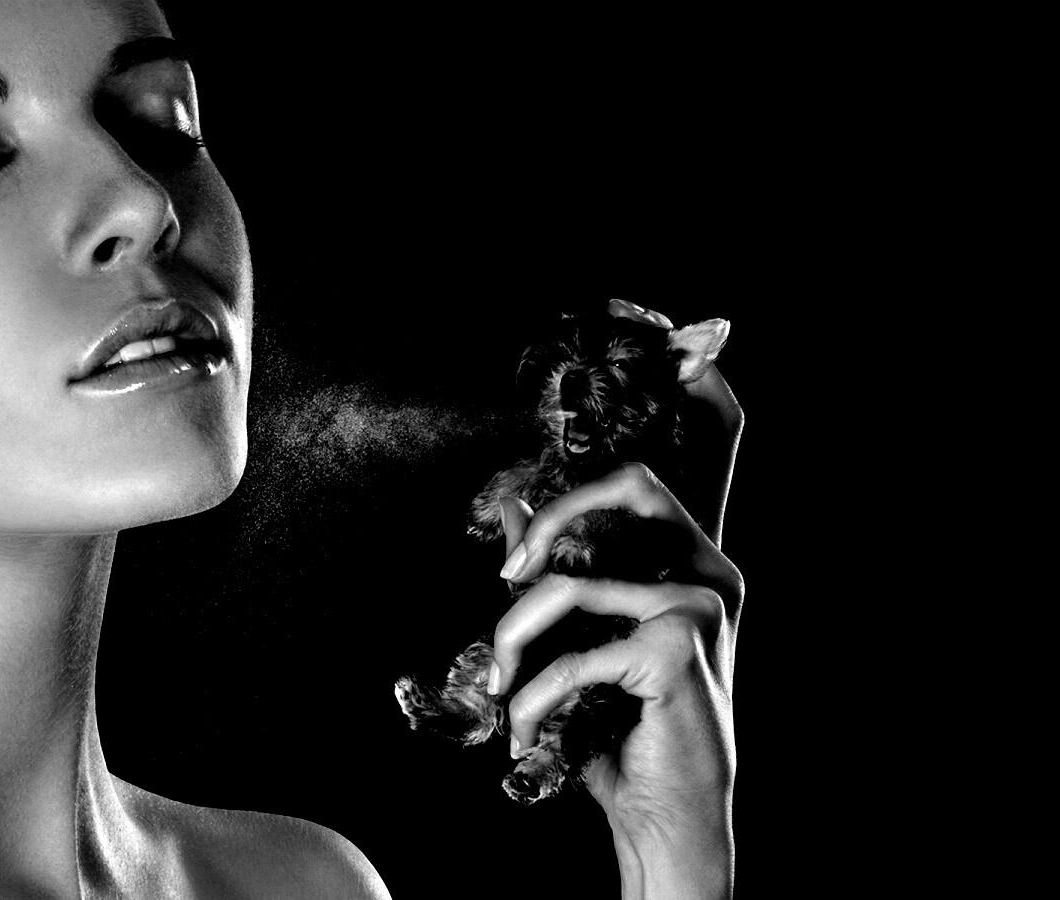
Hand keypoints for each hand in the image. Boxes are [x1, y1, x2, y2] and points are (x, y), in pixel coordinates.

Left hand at [490, 300, 743, 898]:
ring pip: (573, 580)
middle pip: (630, 484)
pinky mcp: (681, 647)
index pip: (718, 451)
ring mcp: (705, 605)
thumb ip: (565, 574)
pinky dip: (533, 692)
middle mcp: (712, 568)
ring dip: (513, 635)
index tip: (689, 341)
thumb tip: (510, 514)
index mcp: (693, 557)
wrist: (662, 815)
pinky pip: (573, 648)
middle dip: (555, 514)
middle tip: (508, 567)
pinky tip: (528, 730)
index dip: (705, 390)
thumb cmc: (619, 727)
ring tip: (499, 682)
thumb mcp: (584, 640)